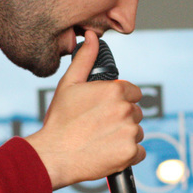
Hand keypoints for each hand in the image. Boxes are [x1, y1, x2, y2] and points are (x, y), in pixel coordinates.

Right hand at [25, 30, 144, 189]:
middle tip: (99, 126)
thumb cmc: (59, 121)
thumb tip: (93, 37)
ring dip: (124, 136)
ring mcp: (130, 132)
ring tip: (101, 140)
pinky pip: (139, 152)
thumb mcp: (69, 84)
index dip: (119, 101)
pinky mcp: (130, 153)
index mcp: (115, 90)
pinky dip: (127, 154)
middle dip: (121, 119)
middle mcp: (126, 110)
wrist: (53, 155)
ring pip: (137, 132)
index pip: (133, 92)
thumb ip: (85, 59)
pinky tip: (109, 152)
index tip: (105, 110)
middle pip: (135, 112)